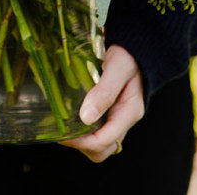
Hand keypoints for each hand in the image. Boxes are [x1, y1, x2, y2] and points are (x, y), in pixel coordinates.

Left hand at [59, 44, 143, 162]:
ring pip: (99, 143)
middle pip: (102, 149)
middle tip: (61, 133)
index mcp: (129, 112)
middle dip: (80, 145)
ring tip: (64, 127)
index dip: (81, 142)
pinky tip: (70, 118)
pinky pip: (97, 130)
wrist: (135, 47)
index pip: (104, 141)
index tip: (63, 135)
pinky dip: (83, 130)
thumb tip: (86, 117)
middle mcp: (124, 119)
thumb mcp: (117, 68)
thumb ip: (104, 91)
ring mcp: (117, 116)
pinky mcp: (110, 111)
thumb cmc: (128, 54)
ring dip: (81, 140)